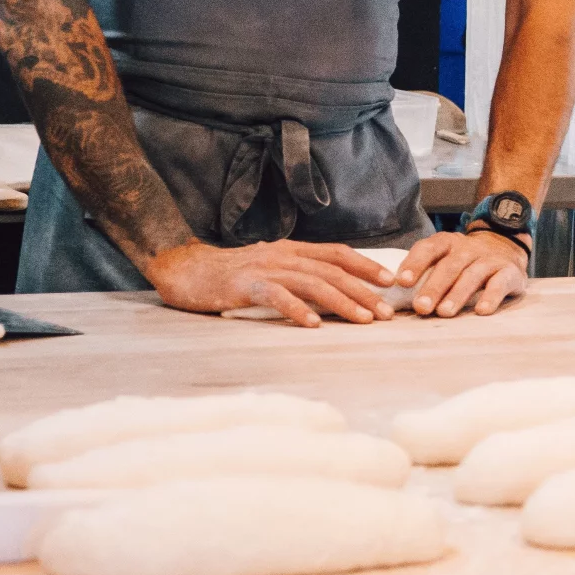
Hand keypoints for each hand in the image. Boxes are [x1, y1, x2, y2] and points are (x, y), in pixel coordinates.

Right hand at [149, 237, 398, 327]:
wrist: (183, 269)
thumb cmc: (229, 273)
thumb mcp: (269, 266)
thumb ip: (297, 272)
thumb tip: (333, 289)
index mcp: (291, 250)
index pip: (337, 253)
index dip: (366, 265)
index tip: (391, 281)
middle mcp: (283, 256)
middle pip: (332, 271)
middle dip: (363, 291)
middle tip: (385, 313)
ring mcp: (264, 269)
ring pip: (312, 283)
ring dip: (342, 302)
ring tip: (363, 319)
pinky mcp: (244, 286)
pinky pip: (277, 296)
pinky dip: (297, 310)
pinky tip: (314, 324)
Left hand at [394, 229, 530, 317]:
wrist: (506, 247)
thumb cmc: (465, 261)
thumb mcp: (445, 257)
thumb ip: (425, 272)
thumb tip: (394, 299)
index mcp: (448, 243)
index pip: (429, 248)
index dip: (415, 263)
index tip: (401, 282)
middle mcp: (469, 248)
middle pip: (450, 265)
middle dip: (434, 287)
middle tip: (420, 307)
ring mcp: (490, 259)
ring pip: (472, 275)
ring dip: (457, 294)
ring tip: (444, 312)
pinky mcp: (510, 272)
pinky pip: (500, 284)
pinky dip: (491, 296)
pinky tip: (482, 311)